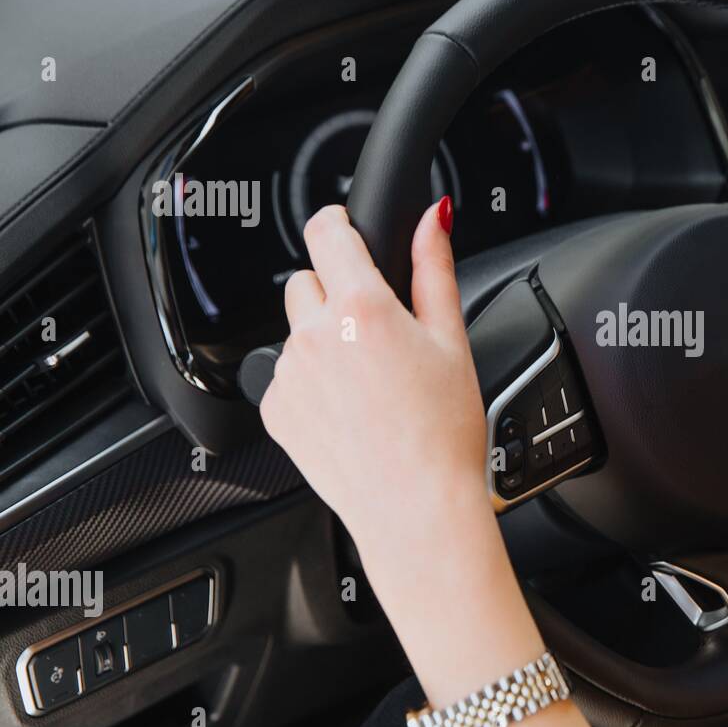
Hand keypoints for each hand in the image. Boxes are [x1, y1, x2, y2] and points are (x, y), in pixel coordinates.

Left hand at [259, 196, 488, 545]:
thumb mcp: (452, 341)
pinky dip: (311, 384)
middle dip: (337, 293)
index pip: (326, 231)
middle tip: (376, 333)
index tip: (346, 230)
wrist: (416, 508)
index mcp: (363, 308)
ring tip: (367, 384)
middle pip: (308, 282)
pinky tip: (349, 411)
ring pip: (296, 332)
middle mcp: (315, 335)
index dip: (338, 223)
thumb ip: (435, 268)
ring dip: (323, 341)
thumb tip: (432, 218)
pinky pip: (285, 376)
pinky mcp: (275, 410)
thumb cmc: (443, 434)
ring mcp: (289, 374)